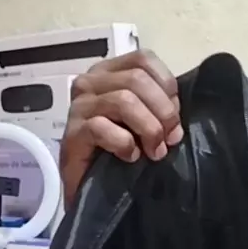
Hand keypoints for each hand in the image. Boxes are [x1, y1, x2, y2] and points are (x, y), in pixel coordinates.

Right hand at [60, 49, 183, 204]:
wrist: (90, 189)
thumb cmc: (118, 152)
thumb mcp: (143, 121)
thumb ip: (158, 107)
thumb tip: (175, 113)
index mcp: (109, 72)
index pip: (143, 59)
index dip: (166, 86)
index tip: (174, 116)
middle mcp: (90, 83)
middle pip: (136, 79)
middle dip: (162, 111)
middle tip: (169, 140)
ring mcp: (78, 107)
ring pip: (123, 100)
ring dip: (148, 128)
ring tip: (154, 152)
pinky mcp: (72, 134)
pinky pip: (102, 128)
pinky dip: (123, 143)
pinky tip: (130, 157)